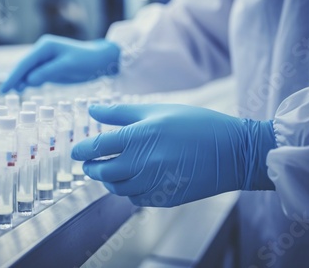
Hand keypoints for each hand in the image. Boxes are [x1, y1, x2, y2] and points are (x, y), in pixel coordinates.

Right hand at [0, 34, 119, 92]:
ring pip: (28, 72)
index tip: (5, 88)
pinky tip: (23, 88)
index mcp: (45, 47)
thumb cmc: (86, 60)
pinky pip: (36, 75)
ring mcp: (45, 60)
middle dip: (14, 78)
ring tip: (12, 92)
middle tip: (3, 93)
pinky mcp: (50, 68)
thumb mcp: (68, 66)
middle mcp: (42, 52)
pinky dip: (29, 82)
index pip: (25, 63)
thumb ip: (48, 72)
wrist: (100, 61)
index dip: (14, 76)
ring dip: (20, 81)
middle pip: (24, 67)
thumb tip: (29, 80)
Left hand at [72, 104, 275, 206]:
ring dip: (108, 180)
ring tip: (109, 171)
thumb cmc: (196, 124)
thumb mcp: (158, 110)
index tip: (75, 151)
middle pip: (102, 171)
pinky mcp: (165, 198)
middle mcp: (143, 163)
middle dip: (91, 167)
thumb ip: (121, 113)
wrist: (233, 151)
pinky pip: (136, 199)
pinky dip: (128, 191)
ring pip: (117, 188)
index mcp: (139, 137)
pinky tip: (134, 180)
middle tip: (89, 163)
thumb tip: (92, 110)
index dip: (82, 149)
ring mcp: (154, 183)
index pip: (97, 147)